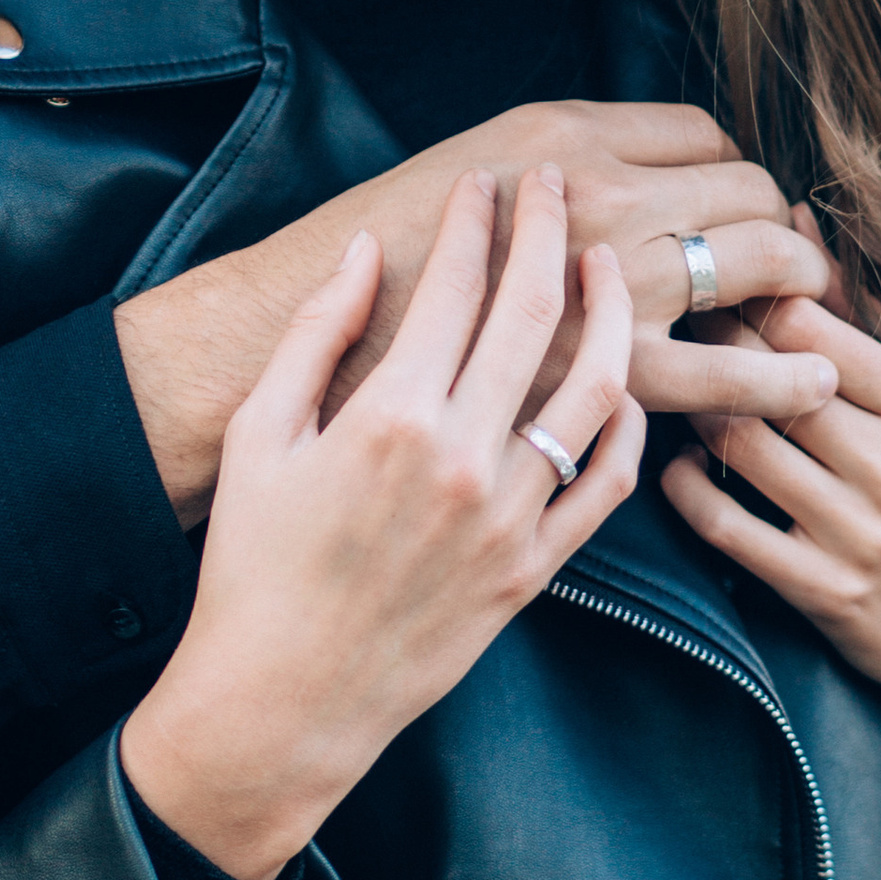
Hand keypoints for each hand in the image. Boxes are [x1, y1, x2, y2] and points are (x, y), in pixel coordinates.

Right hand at [116, 100, 835, 523]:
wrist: (284, 696)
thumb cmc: (253, 562)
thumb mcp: (262, 434)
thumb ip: (317, 334)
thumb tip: (364, 249)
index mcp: (390, 416)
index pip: (453, 284)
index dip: (475, 220)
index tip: (486, 183)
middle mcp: (463, 459)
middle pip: (537, 315)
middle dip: (551, 233)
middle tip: (555, 186)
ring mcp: (509, 517)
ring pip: (600, 389)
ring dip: (615, 313)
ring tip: (613, 263)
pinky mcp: (533, 569)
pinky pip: (608, 483)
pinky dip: (628, 426)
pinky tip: (625, 384)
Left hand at [658, 294, 880, 771]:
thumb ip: (866, 322)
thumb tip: (794, 222)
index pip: (813, 327)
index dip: (750, 301)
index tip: (719, 292)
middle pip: (771, 380)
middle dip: (712, 348)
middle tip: (676, 332)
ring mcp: (863, 532)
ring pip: (741, 444)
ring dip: (696, 413)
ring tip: (682, 395)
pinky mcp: (826, 591)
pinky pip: (727, 527)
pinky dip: (688, 490)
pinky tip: (679, 469)